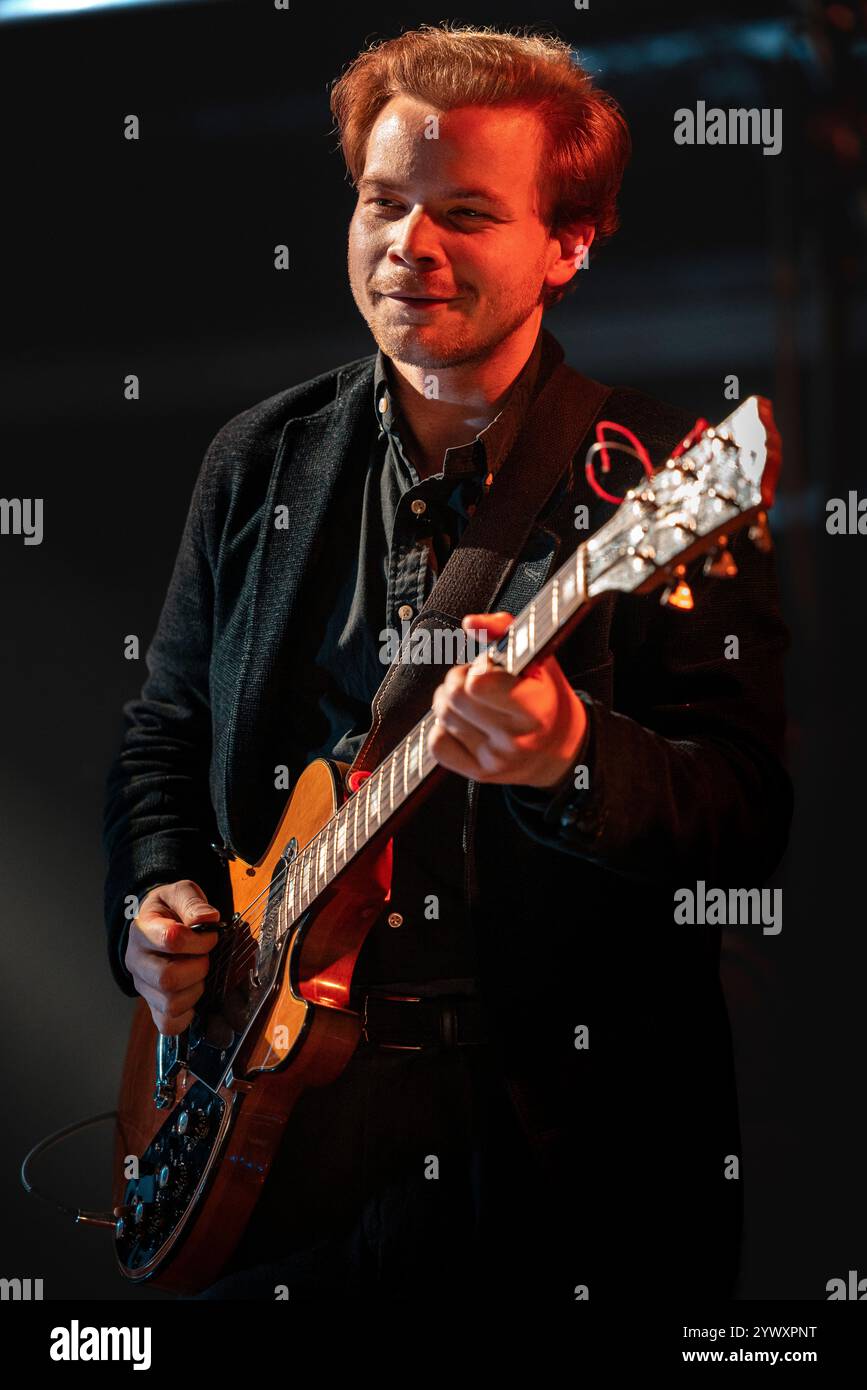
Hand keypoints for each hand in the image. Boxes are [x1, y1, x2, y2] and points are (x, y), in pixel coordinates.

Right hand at [124, 880, 220, 1034]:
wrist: (156, 923)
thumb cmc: (171, 909)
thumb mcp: (181, 892)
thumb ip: (193, 902)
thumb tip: (208, 919)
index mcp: (143, 929)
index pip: (172, 939)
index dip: (200, 940)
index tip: (210, 935)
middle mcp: (136, 961)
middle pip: (167, 978)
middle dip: (197, 968)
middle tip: (205, 958)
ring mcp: (142, 986)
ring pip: (169, 1003)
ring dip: (195, 990)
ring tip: (198, 974)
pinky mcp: (151, 1005)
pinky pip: (167, 1024)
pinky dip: (186, 1015)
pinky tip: (192, 995)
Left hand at [428, 611, 587, 787]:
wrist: (561, 749)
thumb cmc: (547, 697)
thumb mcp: (539, 660)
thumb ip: (505, 631)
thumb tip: (471, 623)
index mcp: (536, 709)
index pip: (479, 684)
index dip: (479, 669)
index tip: (491, 669)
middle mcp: (517, 739)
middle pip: (454, 696)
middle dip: (458, 679)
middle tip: (475, 680)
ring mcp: (496, 760)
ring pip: (443, 716)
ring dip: (449, 701)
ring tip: (471, 699)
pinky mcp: (479, 774)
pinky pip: (436, 743)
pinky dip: (442, 728)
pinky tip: (462, 724)